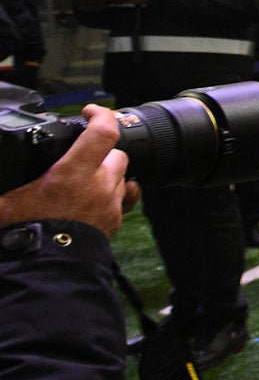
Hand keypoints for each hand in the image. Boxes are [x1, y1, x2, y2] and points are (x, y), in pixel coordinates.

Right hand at [0, 104, 136, 237]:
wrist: (45, 268)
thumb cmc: (24, 233)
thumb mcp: (4, 201)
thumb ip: (4, 178)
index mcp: (73, 173)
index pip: (102, 132)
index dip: (100, 114)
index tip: (89, 111)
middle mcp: (99, 184)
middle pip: (116, 153)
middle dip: (101, 150)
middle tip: (79, 155)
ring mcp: (110, 203)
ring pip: (121, 175)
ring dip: (107, 171)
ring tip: (84, 177)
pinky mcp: (115, 220)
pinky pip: (126, 197)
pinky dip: (118, 191)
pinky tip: (104, 192)